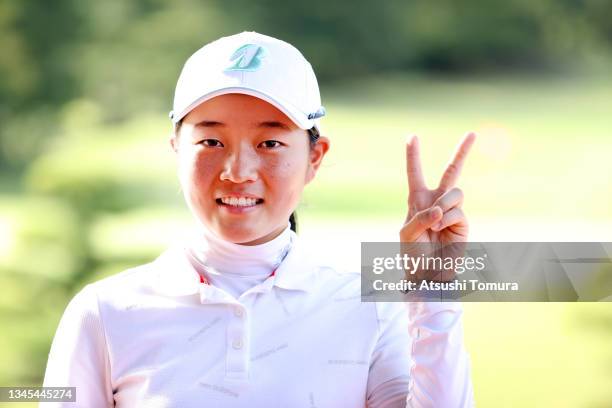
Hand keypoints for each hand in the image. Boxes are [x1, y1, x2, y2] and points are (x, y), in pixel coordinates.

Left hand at [399, 132, 475, 280]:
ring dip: (444, 205)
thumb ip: (420, 217)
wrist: (428, 274)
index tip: (412, 135)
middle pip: (453, 170)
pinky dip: (447, 219)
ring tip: (435, 223)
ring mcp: (452, 210)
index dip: (413, 155)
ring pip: (455, 191)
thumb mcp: (407, 233)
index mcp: (418, 200)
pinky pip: (457, 210)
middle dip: (463, 151)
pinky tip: (441, 230)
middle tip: (472, 133)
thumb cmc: (413, 253)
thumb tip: (440, 210)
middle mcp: (436, 201)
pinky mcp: (463, 222)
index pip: (416, 173)